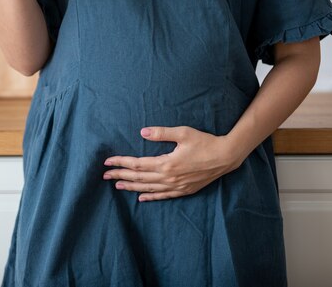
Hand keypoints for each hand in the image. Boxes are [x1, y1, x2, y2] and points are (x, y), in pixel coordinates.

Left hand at [102, 126, 245, 201]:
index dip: (121, 162)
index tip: (108, 162)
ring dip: (132, 187)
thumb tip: (142, 132)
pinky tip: (141, 198)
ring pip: (148, 189)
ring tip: (118, 186)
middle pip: (139, 178)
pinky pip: (163, 196)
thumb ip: (161, 133)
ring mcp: (176, 186)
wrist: (226, 156)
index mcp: (166, 163)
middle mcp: (169, 177)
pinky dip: (151, 197)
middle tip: (105, 176)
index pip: (137, 164)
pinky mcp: (184, 190)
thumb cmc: (205, 142)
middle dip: (121, 175)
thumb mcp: (183, 133)